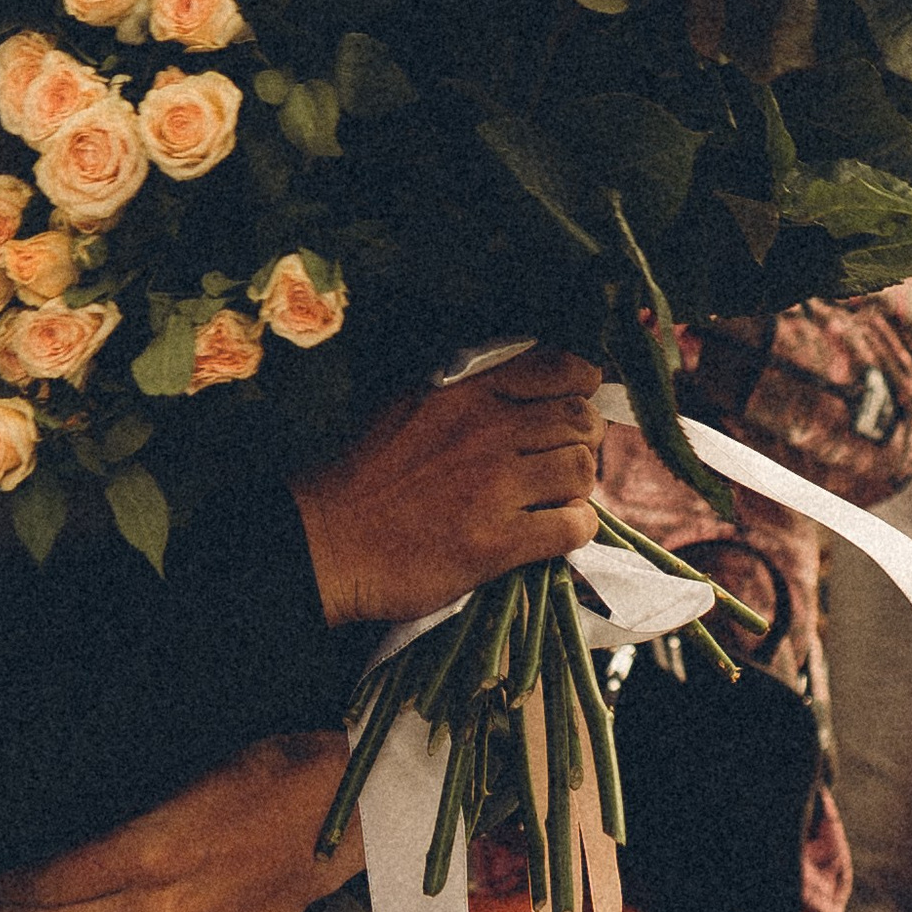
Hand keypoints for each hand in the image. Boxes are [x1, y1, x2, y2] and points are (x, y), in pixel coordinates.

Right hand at [292, 352, 601, 626]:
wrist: (327, 541)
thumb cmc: (363, 472)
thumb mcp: (409, 403)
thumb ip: (465, 389)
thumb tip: (524, 381)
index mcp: (464, 392)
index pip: (559, 368)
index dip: (581, 386)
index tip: (575, 404)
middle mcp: (486, 431)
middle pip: (579, 421)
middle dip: (584, 440)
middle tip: (563, 460)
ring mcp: (493, 487)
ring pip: (581, 471)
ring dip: (577, 487)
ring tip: (555, 497)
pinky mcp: (496, 543)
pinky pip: (572, 527)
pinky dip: (575, 528)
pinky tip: (554, 531)